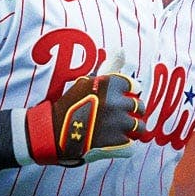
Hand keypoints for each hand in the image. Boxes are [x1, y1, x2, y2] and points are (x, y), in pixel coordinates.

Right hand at [24, 72, 144, 167]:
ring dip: (131, 129)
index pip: (135, 87)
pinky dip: (123, 146)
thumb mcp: (87, 81)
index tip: (116, 99)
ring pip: (140, 127)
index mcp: (111, 85)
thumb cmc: (70, 104)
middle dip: (132, 112)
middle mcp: (117, 103)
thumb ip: (109, 65)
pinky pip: (132, 145)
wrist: (54, 132)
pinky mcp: (117, 143)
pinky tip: (111, 142)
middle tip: (115, 117)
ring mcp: (118, 124)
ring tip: (117, 130)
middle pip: (141, 107)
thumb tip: (122, 49)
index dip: (126, 94)